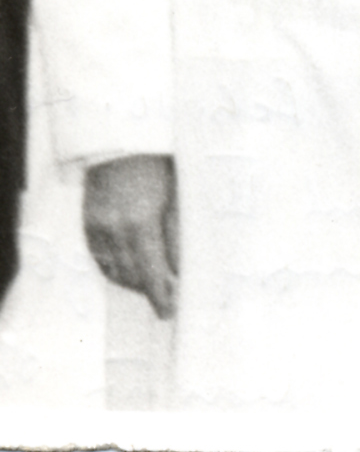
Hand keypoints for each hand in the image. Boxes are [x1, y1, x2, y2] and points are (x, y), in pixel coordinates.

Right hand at [83, 153, 178, 318]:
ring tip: (152, 288)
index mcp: (141, 221)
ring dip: (134, 283)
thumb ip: (177, 235)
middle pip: (132, 275)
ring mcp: (97, 228)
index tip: (171, 309)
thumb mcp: (177, 197)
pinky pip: (100, 259)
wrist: (121, 143)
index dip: (161, 294)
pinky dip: (115, 270)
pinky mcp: (88, 224)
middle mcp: (114, 229)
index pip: (151, 271)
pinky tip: (130, 274)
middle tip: (167, 302)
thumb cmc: (158, 165)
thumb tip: (180, 268)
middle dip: (150, 291)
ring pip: (114, 270)